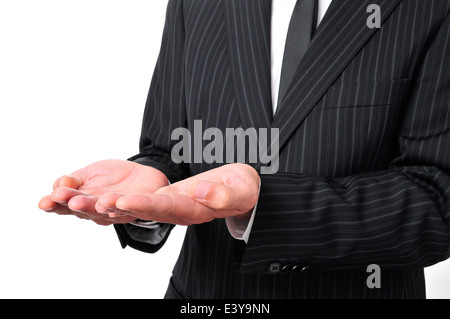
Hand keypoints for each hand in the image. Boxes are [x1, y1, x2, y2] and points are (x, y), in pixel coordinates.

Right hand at [38, 159, 168, 225]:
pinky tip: (113, 201)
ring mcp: (116, 212)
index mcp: (82, 202)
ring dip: (93, 206)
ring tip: (83, 201)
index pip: (65, 205)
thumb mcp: (90, 174)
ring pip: (104, 211)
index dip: (55, 205)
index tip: (44, 202)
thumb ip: (74, 181)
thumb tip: (60, 183)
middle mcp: (97, 211)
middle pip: (83, 209)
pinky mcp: (137, 208)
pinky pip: (129, 208)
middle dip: (73, 203)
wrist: (143, 174)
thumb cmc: (113, 177)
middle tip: (63, 198)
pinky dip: (121, 206)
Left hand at [98, 164, 260, 225]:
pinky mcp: (169, 199)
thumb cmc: (243, 188)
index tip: (124, 200)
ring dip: (115, 204)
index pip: (169, 208)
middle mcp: (181, 212)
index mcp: (197, 210)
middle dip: (120, 207)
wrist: (241, 189)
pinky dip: (123, 199)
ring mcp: (173, 207)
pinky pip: (143, 200)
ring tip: (85, 202)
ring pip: (140, 207)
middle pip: (146, 210)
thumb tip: (202, 193)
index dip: (146, 205)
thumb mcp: (241, 190)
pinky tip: (104, 198)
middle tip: (94, 204)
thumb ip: (224, 195)